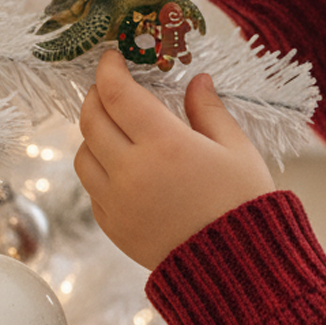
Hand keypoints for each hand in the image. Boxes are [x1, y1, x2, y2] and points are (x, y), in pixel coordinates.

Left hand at [75, 51, 275, 269]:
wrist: (239, 268)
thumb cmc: (243, 203)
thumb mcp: (236, 148)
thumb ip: (209, 110)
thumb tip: (196, 81)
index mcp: (164, 144)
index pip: (118, 94)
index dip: (109, 69)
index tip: (112, 56)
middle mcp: (132, 171)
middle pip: (90, 120)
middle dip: (96, 95)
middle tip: (111, 85)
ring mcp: (117, 202)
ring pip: (82, 155)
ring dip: (92, 133)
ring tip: (116, 127)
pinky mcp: (114, 227)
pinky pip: (91, 189)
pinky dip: (98, 169)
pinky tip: (124, 166)